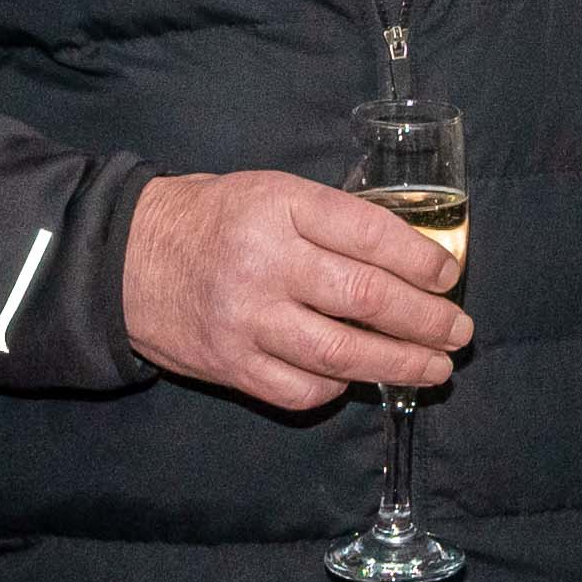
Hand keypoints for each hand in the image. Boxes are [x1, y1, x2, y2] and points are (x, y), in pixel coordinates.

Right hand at [122, 170, 468, 409]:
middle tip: (458, 332)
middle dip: (425, 320)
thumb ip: (331, 221)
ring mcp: (245, 319)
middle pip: (365, 297)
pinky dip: (339, 386)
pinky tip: (358, 377)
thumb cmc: (212, 220)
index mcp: (279, 206)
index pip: (369, 232)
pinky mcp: (229, 365)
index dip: (420, 259)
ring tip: (434, 367)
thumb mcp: (270, 193)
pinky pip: (301, 388)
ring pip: (341, 353)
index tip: (448, 276)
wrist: (123, 259)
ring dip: (399, 364)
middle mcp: (264, 263)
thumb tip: (412, 259)